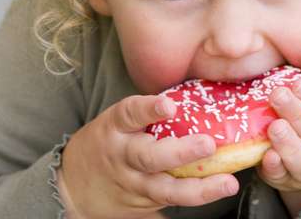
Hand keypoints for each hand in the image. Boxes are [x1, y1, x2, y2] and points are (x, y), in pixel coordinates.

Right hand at [60, 94, 239, 218]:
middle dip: (180, 151)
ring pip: (164, 189)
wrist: (73, 186)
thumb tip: (196, 95)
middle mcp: (122, 156)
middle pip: (149, 157)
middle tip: (208, 144)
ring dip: (198, 188)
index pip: (130, 113)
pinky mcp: (141, 205)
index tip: (170, 105)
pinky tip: (217, 190)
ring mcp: (132, 184)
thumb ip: (146, 114)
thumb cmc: (106, 142)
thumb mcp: (117, 123)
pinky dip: (194, 197)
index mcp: (115, 127)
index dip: (149, 109)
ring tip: (227, 183)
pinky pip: (170, 202)